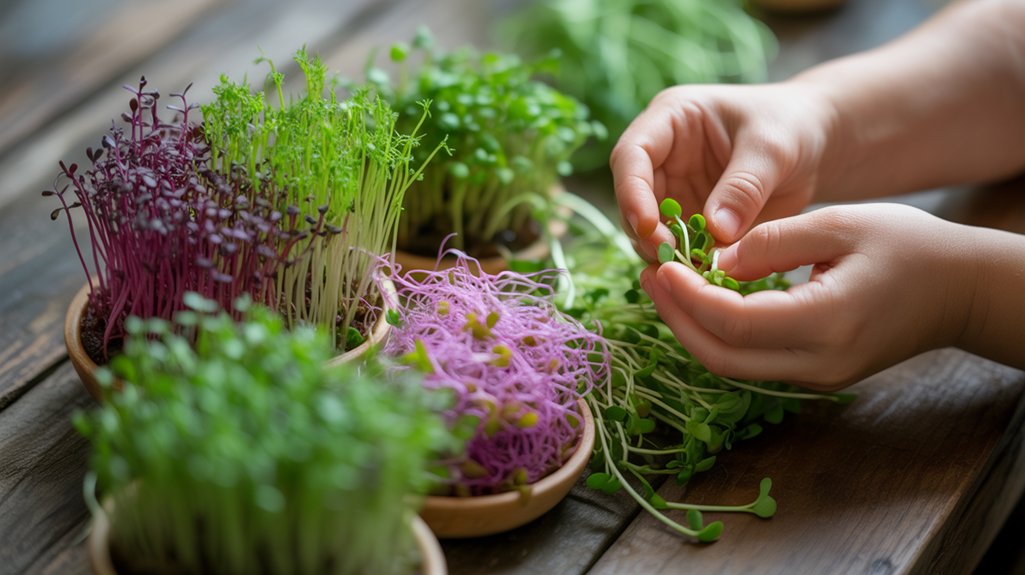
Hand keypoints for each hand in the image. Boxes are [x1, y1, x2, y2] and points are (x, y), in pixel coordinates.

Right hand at [611, 82, 835, 261]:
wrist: (815, 145)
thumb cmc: (791, 125)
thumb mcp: (772, 148)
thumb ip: (744, 187)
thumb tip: (715, 231)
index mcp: (670, 119)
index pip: (631, 154)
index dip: (631, 191)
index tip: (648, 225)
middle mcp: (662, 157)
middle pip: (632, 198)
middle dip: (646, 232)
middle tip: (672, 261)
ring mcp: (673, 191)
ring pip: (648, 230)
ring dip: (665, 254)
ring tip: (694, 273)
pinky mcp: (689, 222)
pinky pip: (677, 247)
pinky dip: (688, 266)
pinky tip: (706, 277)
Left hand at [638, 204, 976, 389]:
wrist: (959, 291)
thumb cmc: (909, 247)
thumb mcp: (839, 224)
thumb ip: (773, 242)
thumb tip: (715, 261)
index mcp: (825, 323)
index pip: (733, 323)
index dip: (687, 296)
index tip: (660, 264)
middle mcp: (816, 364)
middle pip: (721, 358)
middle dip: (676, 318)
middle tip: (649, 276)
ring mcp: (815, 378)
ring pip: (732, 366)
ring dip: (692, 328)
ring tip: (666, 285)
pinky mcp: (814, 375)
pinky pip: (752, 362)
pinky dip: (719, 333)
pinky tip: (703, 299)